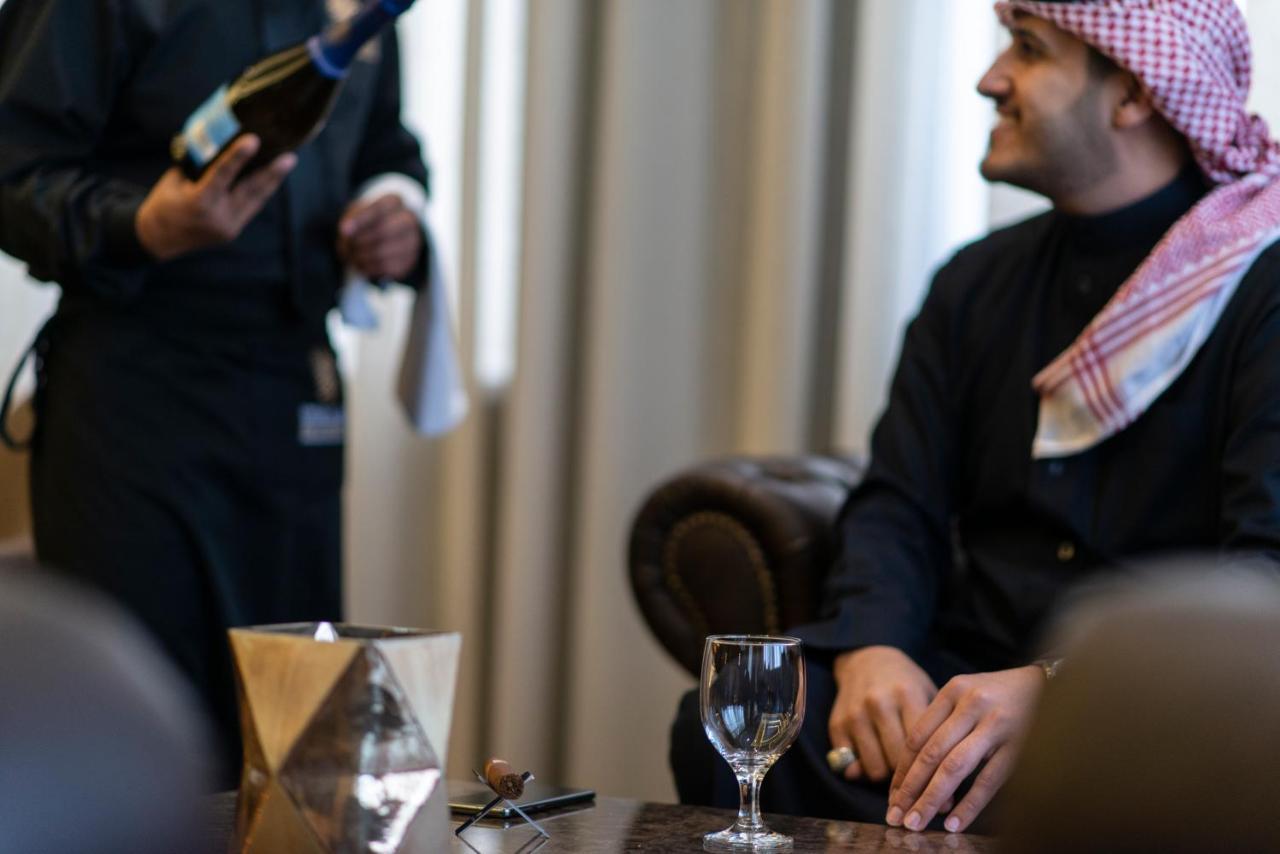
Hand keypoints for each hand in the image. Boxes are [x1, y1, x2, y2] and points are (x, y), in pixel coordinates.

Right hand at [135, 134, 295, 260]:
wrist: (159, 238)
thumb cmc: (164, 202)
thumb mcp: (175, 180)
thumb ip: (198, 166)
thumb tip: (218, 144)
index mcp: (199, 201)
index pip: (222, 174)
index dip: (239, 156)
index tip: (254, 140)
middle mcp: (218, 216)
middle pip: (250, 191)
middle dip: (272, 173)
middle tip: (290, 157)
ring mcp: (228, 227)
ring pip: (256, 200)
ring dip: (273, 181)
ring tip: (287, 162)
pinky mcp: (233, 232)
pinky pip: (251, 208)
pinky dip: (261, 192)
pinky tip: (272, 178)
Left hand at [336, 193, 422, 281]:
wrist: (389, 234)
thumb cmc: (369, 220)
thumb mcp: (358, 212)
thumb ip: (351, 218)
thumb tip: (345, 232)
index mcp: (394, 201)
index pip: (380, 209)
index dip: (361, 220)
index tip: (343, 231)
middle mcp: (409, 219)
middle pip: (383, 232)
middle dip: (360, 242)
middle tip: (346, 247)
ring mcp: (413, 241)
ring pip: (384, 252)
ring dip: (362, 257)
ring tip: (352, 256)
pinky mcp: (410, 260)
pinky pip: (387, 267)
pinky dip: (370, 268)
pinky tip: (362, 264)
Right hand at [829, 646, 937, 782]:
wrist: (867, 660)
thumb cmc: (907, 684)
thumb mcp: (928, 695)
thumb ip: (934, 732)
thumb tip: (941, 779)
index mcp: (907, 694)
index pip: (922, 746)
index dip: (933, 767)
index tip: (940, 778)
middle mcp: (879, 704)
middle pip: (898, 761)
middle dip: (909, 774)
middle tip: (916, 773)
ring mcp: (855, 714)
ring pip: (874, 767)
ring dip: (886, 774)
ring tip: (896, 766)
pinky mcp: (837, 725)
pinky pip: (850, 765)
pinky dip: (863, 770)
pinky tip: (875, 760)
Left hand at [886, 665, 1042, 833]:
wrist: (1048, 684)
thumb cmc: (999, 695)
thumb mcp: (966, 696)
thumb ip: (942, 724)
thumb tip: (915, 775)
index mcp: (952, 691)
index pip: (917, 736)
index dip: (902, 770)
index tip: (893, 796)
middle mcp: (971, 704)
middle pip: (931, 753)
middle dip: (910, 789)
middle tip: (896, 817)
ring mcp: (996, 724)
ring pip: (954, 767)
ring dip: (932, 799)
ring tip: (916, 823)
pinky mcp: (1019, 745)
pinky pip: (988, 780)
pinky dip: (969, 804)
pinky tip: (954, 823)